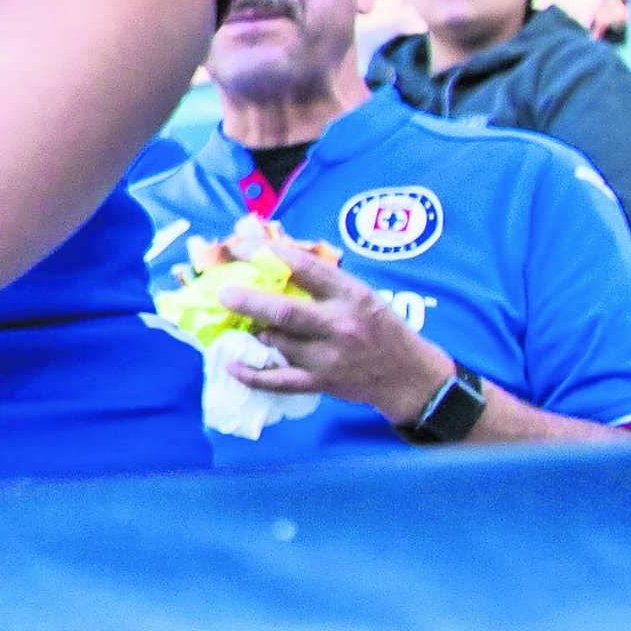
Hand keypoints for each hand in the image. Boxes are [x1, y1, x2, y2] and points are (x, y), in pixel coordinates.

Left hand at [215, 241, 455, 422]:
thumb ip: (321, 281)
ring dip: (254, 332)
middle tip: (223, 293)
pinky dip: (252, 374)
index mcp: (350, 294)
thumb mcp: (360, 293)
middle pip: (286, 312)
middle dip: (249, 301)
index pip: (304, 268)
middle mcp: (340, 325)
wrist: (407, 374)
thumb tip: (268, 258)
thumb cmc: (379, 325)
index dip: (268, 254)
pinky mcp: (322, 382)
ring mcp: (330, 357)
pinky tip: (231, 365)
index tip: (238, 248)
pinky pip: (279, 381)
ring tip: (238, 323)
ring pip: (279, 343)